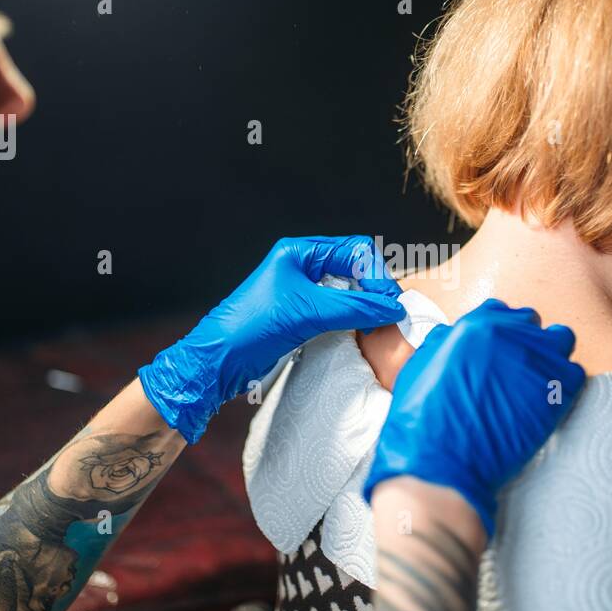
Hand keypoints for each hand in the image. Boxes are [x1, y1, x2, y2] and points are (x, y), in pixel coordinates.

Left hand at [139, 235, 405, 442]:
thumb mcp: (309, 312)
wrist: (218, 362)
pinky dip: (353, 318)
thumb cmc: (251, 328)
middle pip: (354, 267)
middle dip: (373, 288)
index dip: (376, 273)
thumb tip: (393, 307)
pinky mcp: (301, 315)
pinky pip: (337, 309)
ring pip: (348, 290)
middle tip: (387, 313)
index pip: (354, 249)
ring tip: (377, 324)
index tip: (389, 301)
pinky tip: (360, 330)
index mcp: (299, 252)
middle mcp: (302, 266)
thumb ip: (355, 306)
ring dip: (365, 305)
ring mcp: (302, 291)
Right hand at [363, 298, 586, 538]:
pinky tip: (548, 403)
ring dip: (551, 355)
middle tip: (515, 370)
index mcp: (474, 325)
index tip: (497, 351)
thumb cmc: (423, 422)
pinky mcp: (558, 388)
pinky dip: (564, 384)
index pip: (499, 311)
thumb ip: (442, 344)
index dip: (498, 332)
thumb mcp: (420, 367)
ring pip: (561, 339)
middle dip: (525, 341)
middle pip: (531, 323)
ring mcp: (538, 359)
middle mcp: (509, 334)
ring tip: (537, 381)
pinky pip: (574, 373)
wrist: (443, 462)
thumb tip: (451, 335)